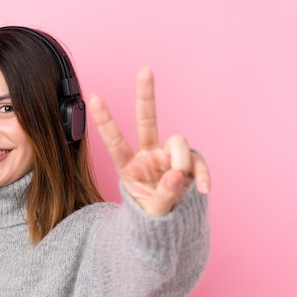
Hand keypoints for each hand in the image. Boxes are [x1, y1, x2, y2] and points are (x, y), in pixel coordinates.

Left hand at [88, 66, 210, 215]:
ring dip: (182, 160)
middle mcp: (148, 156)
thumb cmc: (154, 217)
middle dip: (146, 95)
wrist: (170, 226)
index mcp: (128, 167)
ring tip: (182, 183)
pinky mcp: (188, 162)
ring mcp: (169, 157)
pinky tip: (202, 190)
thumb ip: (164, 195)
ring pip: (178, 141)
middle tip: (145, 69)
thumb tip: (178, 174)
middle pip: (146, 121)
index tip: (93, 97)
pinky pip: (198, 161)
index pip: (115, 141)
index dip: (105, 120)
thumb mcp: (153, 212)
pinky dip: (202, 175)